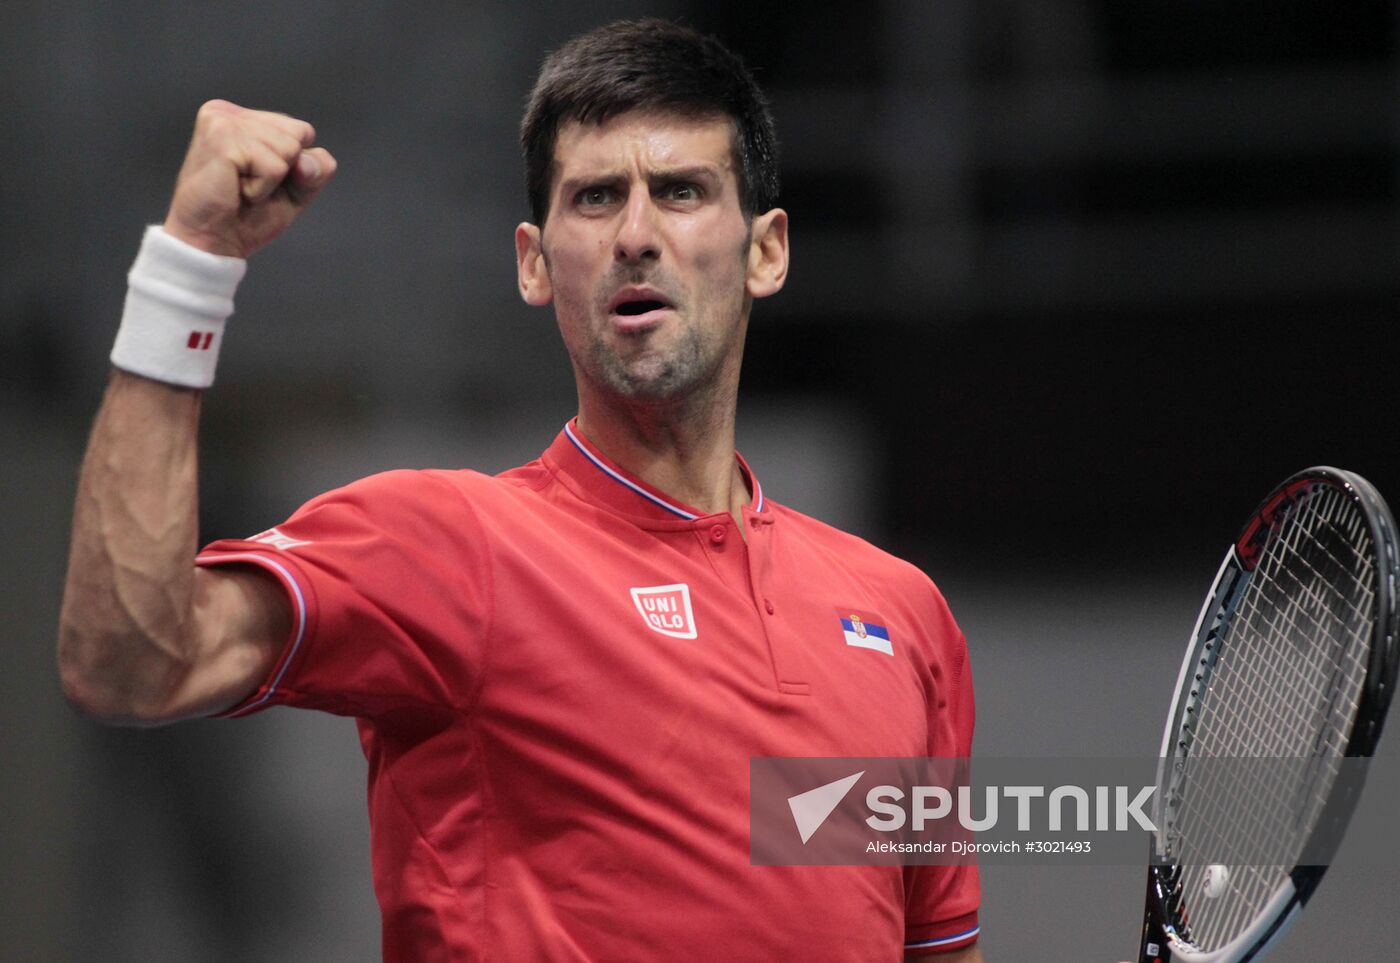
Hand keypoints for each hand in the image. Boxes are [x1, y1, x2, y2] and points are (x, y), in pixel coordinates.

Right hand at [162, 99, 336, 258]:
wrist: (212, 242)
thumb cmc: (247, 216)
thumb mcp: (295, 190)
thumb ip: (316, 169)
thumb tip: (306, 162)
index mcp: (242, 118)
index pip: (303, 131)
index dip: (295, 165)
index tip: (260, 178)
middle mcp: (228, 112)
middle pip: (299, 135)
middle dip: (283, 171)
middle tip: (247, 185)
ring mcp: (223, 122)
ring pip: (289, 149)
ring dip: (270, 181)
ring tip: (239, 187)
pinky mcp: (222, 138)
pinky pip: (274, 167)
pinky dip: (261, 189)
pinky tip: (235, 190)